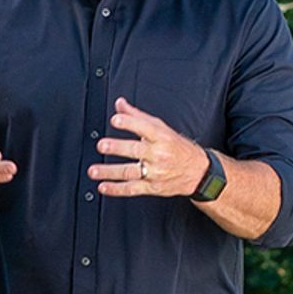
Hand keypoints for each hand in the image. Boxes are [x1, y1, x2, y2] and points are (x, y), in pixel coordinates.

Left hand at [92, 97, 211, 197]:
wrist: (199, 172)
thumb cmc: (177, 147)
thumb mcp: (162, 128)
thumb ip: (137, 116)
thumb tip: (119, 103)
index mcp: (162, 137)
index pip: (145, 128)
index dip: (130, 123)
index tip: (115, 120)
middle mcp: (159, 154)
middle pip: (136, 150)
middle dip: (118, 148)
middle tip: (102, 145)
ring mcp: (156, 172)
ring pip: (130, 172)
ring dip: (110, 172)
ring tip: (93, 170)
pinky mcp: (153, 187)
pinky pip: (133, 189)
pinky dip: (117, 189)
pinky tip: (103, 187)